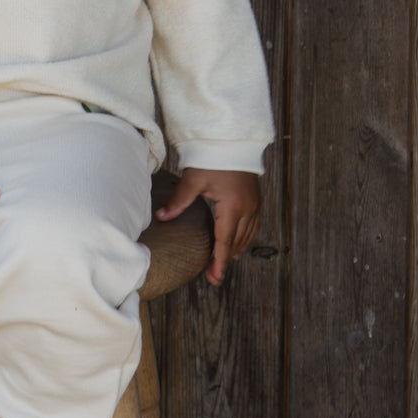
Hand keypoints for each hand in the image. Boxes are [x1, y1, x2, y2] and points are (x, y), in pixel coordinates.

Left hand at [155, 167, 260, 285]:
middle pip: (236, 242)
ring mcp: (254, 205)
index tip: (214, 277)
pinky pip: (252, 227)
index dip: (219, 261)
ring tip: (222, 263)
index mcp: (233, 206)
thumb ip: (179, 201)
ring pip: (246, 236)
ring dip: (234, 250)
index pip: (225, 241)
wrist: (233, 140)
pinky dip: (243, 238)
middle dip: (225, 260)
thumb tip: (161, 217)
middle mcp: (247, 209)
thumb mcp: (194, 178)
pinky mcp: (255, 200)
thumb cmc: (214, 157)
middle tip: (213, 276)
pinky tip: (236, 243)